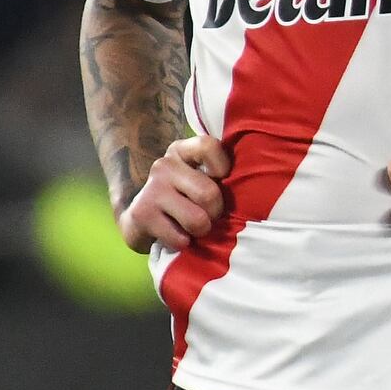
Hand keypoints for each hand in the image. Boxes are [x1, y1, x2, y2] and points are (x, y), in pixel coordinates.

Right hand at [119, 135, 231, 251]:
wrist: (140, 220)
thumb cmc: (183, 198)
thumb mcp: (199, 177)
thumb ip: (219, 174)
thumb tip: (250, 187)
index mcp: (181, 151)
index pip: (208, 146)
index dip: (222, 168)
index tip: (221, 180)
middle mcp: (164, 165)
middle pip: (209, 193)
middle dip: (215, 213)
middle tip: (208, 216)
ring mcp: (152, 189)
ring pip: (197, 220)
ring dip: (200, 231)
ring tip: (193, 227)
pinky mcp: (142, 215)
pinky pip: (180, 239)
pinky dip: (183, 244)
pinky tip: (175, 236)